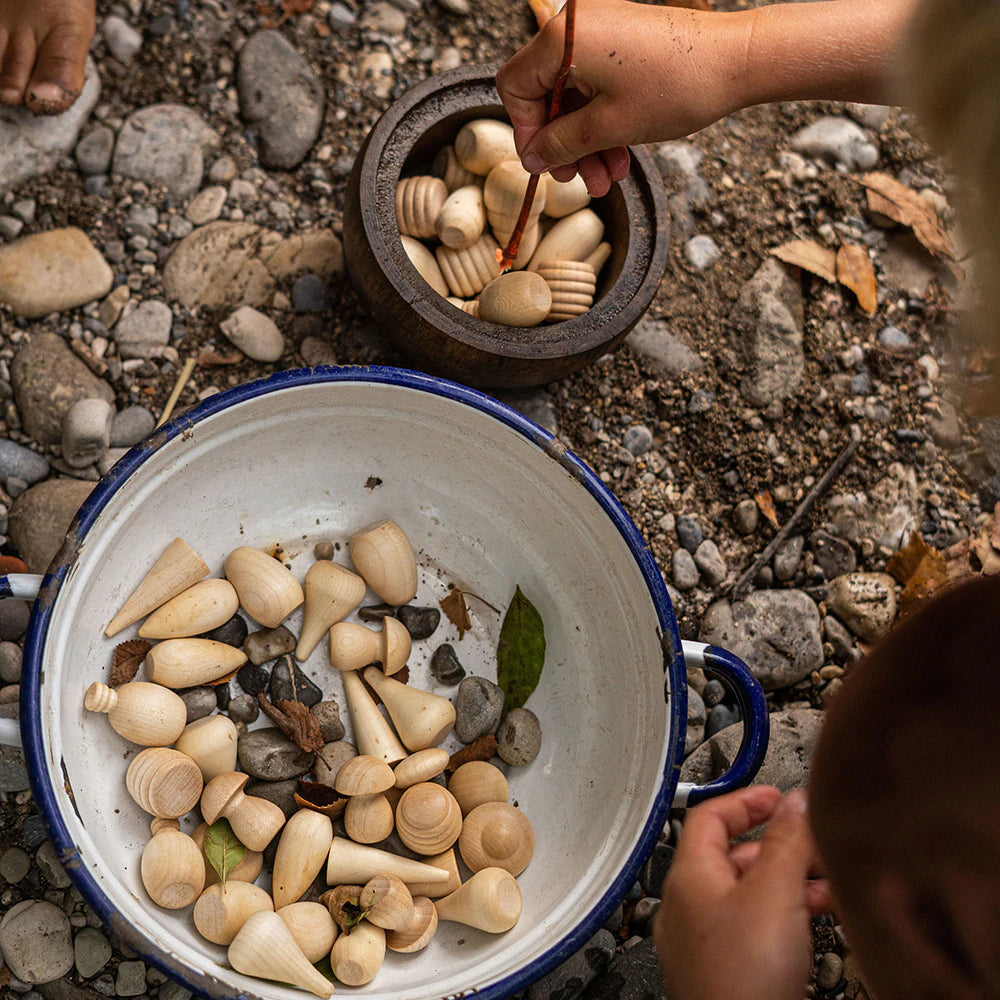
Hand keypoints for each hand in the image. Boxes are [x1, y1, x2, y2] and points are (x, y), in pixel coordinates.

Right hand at [495, 0, 746, 194]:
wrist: (735, 62)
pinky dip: (603, 122)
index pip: (516, 87)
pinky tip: (620, 155)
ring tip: (607, 176)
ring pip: (574, 97)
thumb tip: (532, 158)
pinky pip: (597, 86)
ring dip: (587, 142)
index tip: (545, 163)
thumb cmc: (676, 86)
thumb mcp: (608, 128)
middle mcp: (575, 26)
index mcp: (562, 38)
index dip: (526, 131)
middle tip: (579, 178)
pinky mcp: (622, 41)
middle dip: (563, 143)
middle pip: (545, 94)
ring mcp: (601, 32)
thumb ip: (560, 144)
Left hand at [654, 786, 831, 999]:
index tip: (777, 796)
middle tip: (815, 843)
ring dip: (788, 881)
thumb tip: (793, 802)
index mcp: (688, 877)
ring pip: (748, 895)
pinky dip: (785, 916)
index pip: (707, 815)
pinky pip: (755, 929)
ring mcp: (704, 944)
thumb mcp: (773, 892)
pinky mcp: (726, 974)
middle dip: (778, 845)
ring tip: (828, 884)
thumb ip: (785, 841)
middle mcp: (688, 907)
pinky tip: (817, 922)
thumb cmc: (744, 981)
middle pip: (732, 856)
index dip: (745, 799)